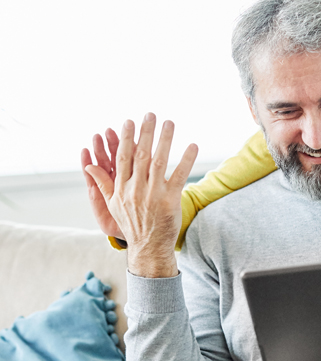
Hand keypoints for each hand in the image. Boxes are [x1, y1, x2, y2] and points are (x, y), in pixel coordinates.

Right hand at [84, 113, 197, 277]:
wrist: (148, 246)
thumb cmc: (131, 223)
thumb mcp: (112, 205)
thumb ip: (103, 183)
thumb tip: (89, 166)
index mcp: (121, 187)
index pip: (122, 157)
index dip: (125, 138)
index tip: (129, 121)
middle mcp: (135, 189)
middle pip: (141, 155)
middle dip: (145, 132)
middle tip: (150, 114)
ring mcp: (153, 194)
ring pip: (159, 161)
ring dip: (165, 140)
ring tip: (169, 122)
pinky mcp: (170, 200)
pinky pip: (179, 176)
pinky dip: (186, 160)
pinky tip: (192, 145)